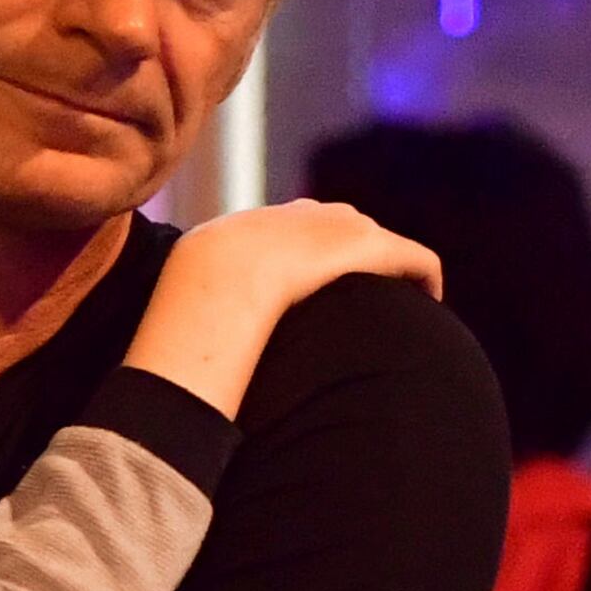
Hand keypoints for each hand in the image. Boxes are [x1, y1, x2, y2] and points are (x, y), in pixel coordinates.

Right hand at [127, 199, 442, 417]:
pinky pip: (408, 256)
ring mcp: (328, 229)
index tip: (311, 296)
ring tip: (401, 300)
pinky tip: (431, 299)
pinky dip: (422, 274)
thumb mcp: (174, 319)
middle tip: (363, 300)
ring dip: (388, 266)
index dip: (302, 260)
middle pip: (332, 225)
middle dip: (351, 255)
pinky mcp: (365, 245)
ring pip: (372, 241)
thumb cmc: (183, 321)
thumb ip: (185, 330)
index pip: (281, 233)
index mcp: (237, 232)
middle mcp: (290, 218)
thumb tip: (159, 372)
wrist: (213, 293)